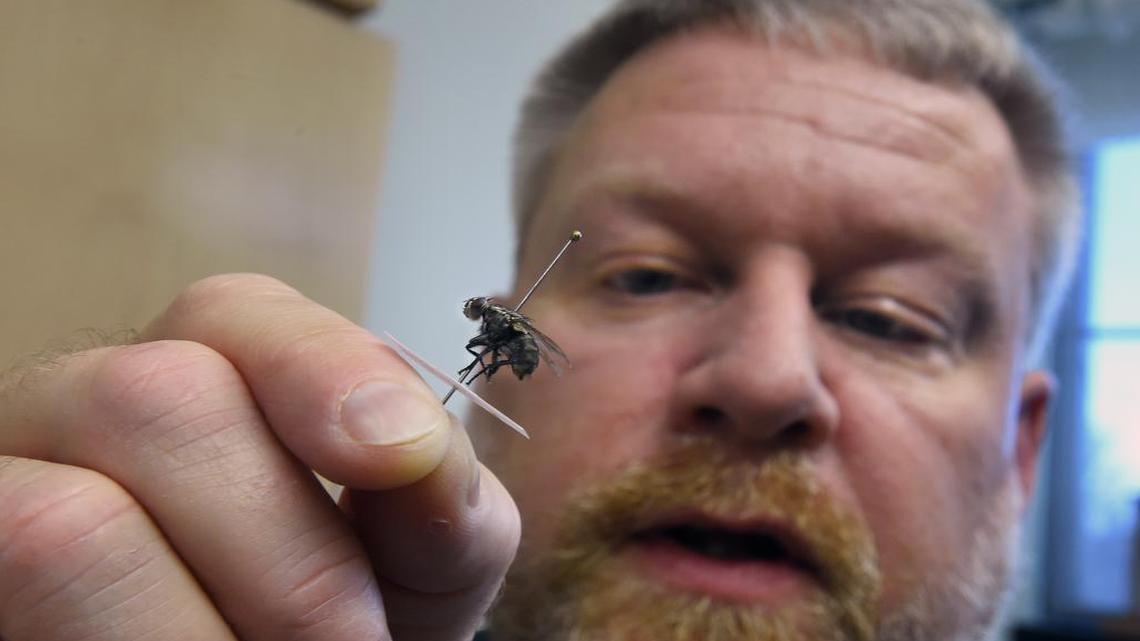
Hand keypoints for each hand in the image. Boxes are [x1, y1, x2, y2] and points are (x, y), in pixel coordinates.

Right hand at [0, 274, 519, 640]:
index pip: (229, 312)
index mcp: (203, 375)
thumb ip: (436, 498)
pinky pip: (24, 599)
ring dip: (200, 626)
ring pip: (65, 523)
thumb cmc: (344, 625)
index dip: (319, 368)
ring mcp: (11, 493)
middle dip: (286, 552)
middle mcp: (84, 413)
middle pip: (152, 397)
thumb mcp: (415, 564)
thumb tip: (412, 441)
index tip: (399, 452)